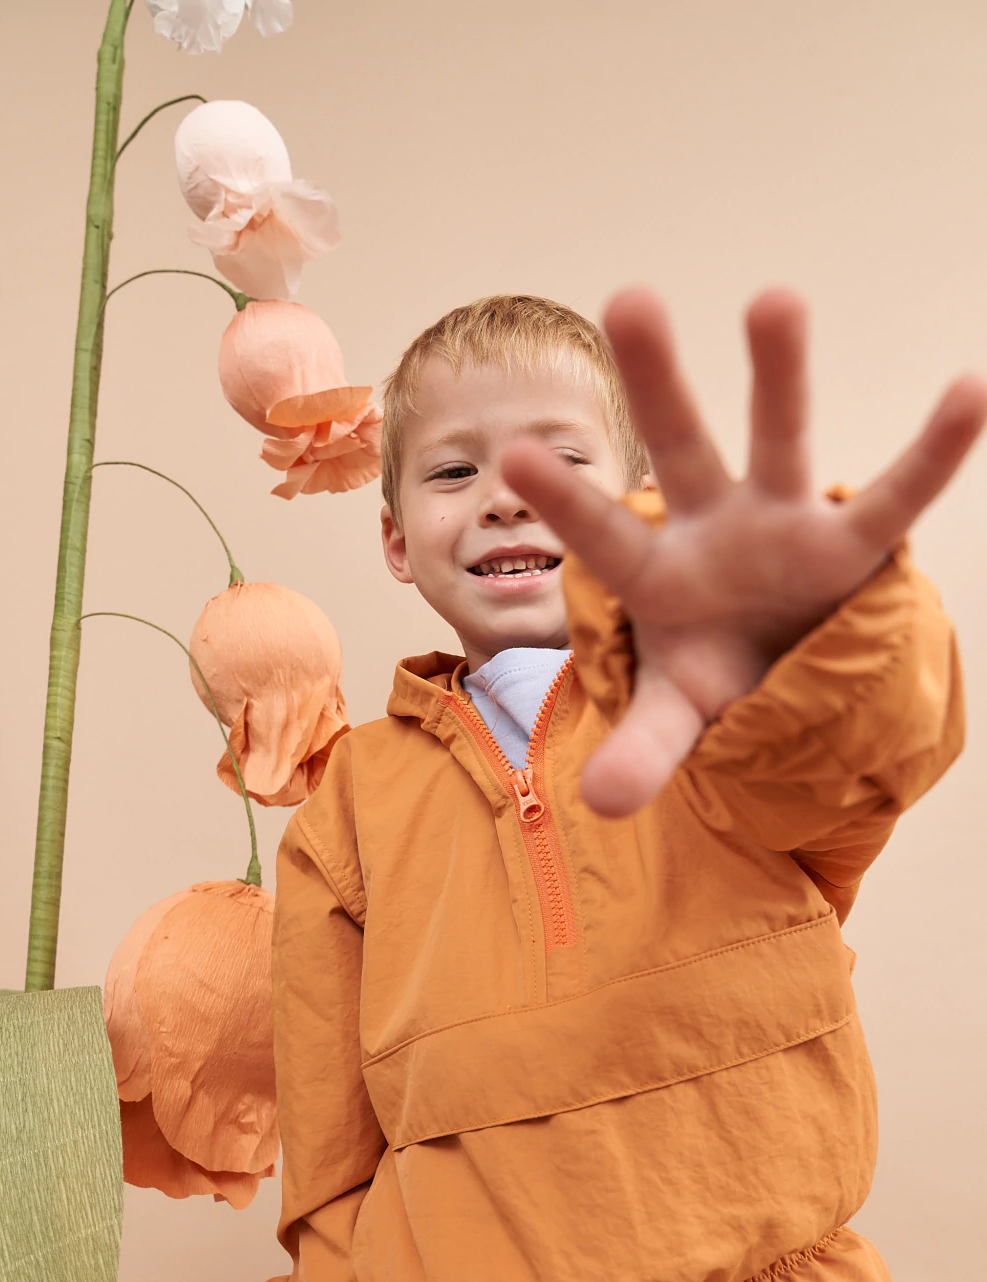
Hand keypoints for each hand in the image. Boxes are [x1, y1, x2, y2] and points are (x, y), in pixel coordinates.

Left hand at [502, 288, 986, 816]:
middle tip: (629, 298)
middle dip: (658, 385)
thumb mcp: (679, 713)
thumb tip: (600, 806)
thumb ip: (644, 749)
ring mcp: (783, 524)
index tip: (518, 454)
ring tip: (773, 297)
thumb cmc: (714, 671)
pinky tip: (970, 391)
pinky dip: (934, 453)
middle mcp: (712, 529)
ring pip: (780, 442)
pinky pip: (897, 498)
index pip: (605, 537)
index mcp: (654, 573)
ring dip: (778, 376)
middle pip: (681, 451)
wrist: (782, 668)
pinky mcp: (850, 544)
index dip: (569, 504)